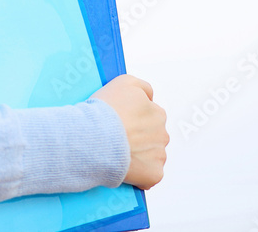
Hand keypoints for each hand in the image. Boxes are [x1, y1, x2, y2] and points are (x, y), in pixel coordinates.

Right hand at [90, 74, 168, 189]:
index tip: (121, 122)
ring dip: (139, 155)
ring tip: (116, 153)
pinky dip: (139, 174)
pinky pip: (149, 175)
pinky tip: (124, 168)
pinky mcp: (154, 173)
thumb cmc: (105, 110)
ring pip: (151, 155)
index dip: (133, 119)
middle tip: (117, 138)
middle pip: (152, 136)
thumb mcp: (124, 82)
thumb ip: (143, 87)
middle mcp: (162, 133)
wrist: (95, 138)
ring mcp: (159, 154)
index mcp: (157, 113)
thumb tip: (151, 96)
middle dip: (139, 137)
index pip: (150, 115)